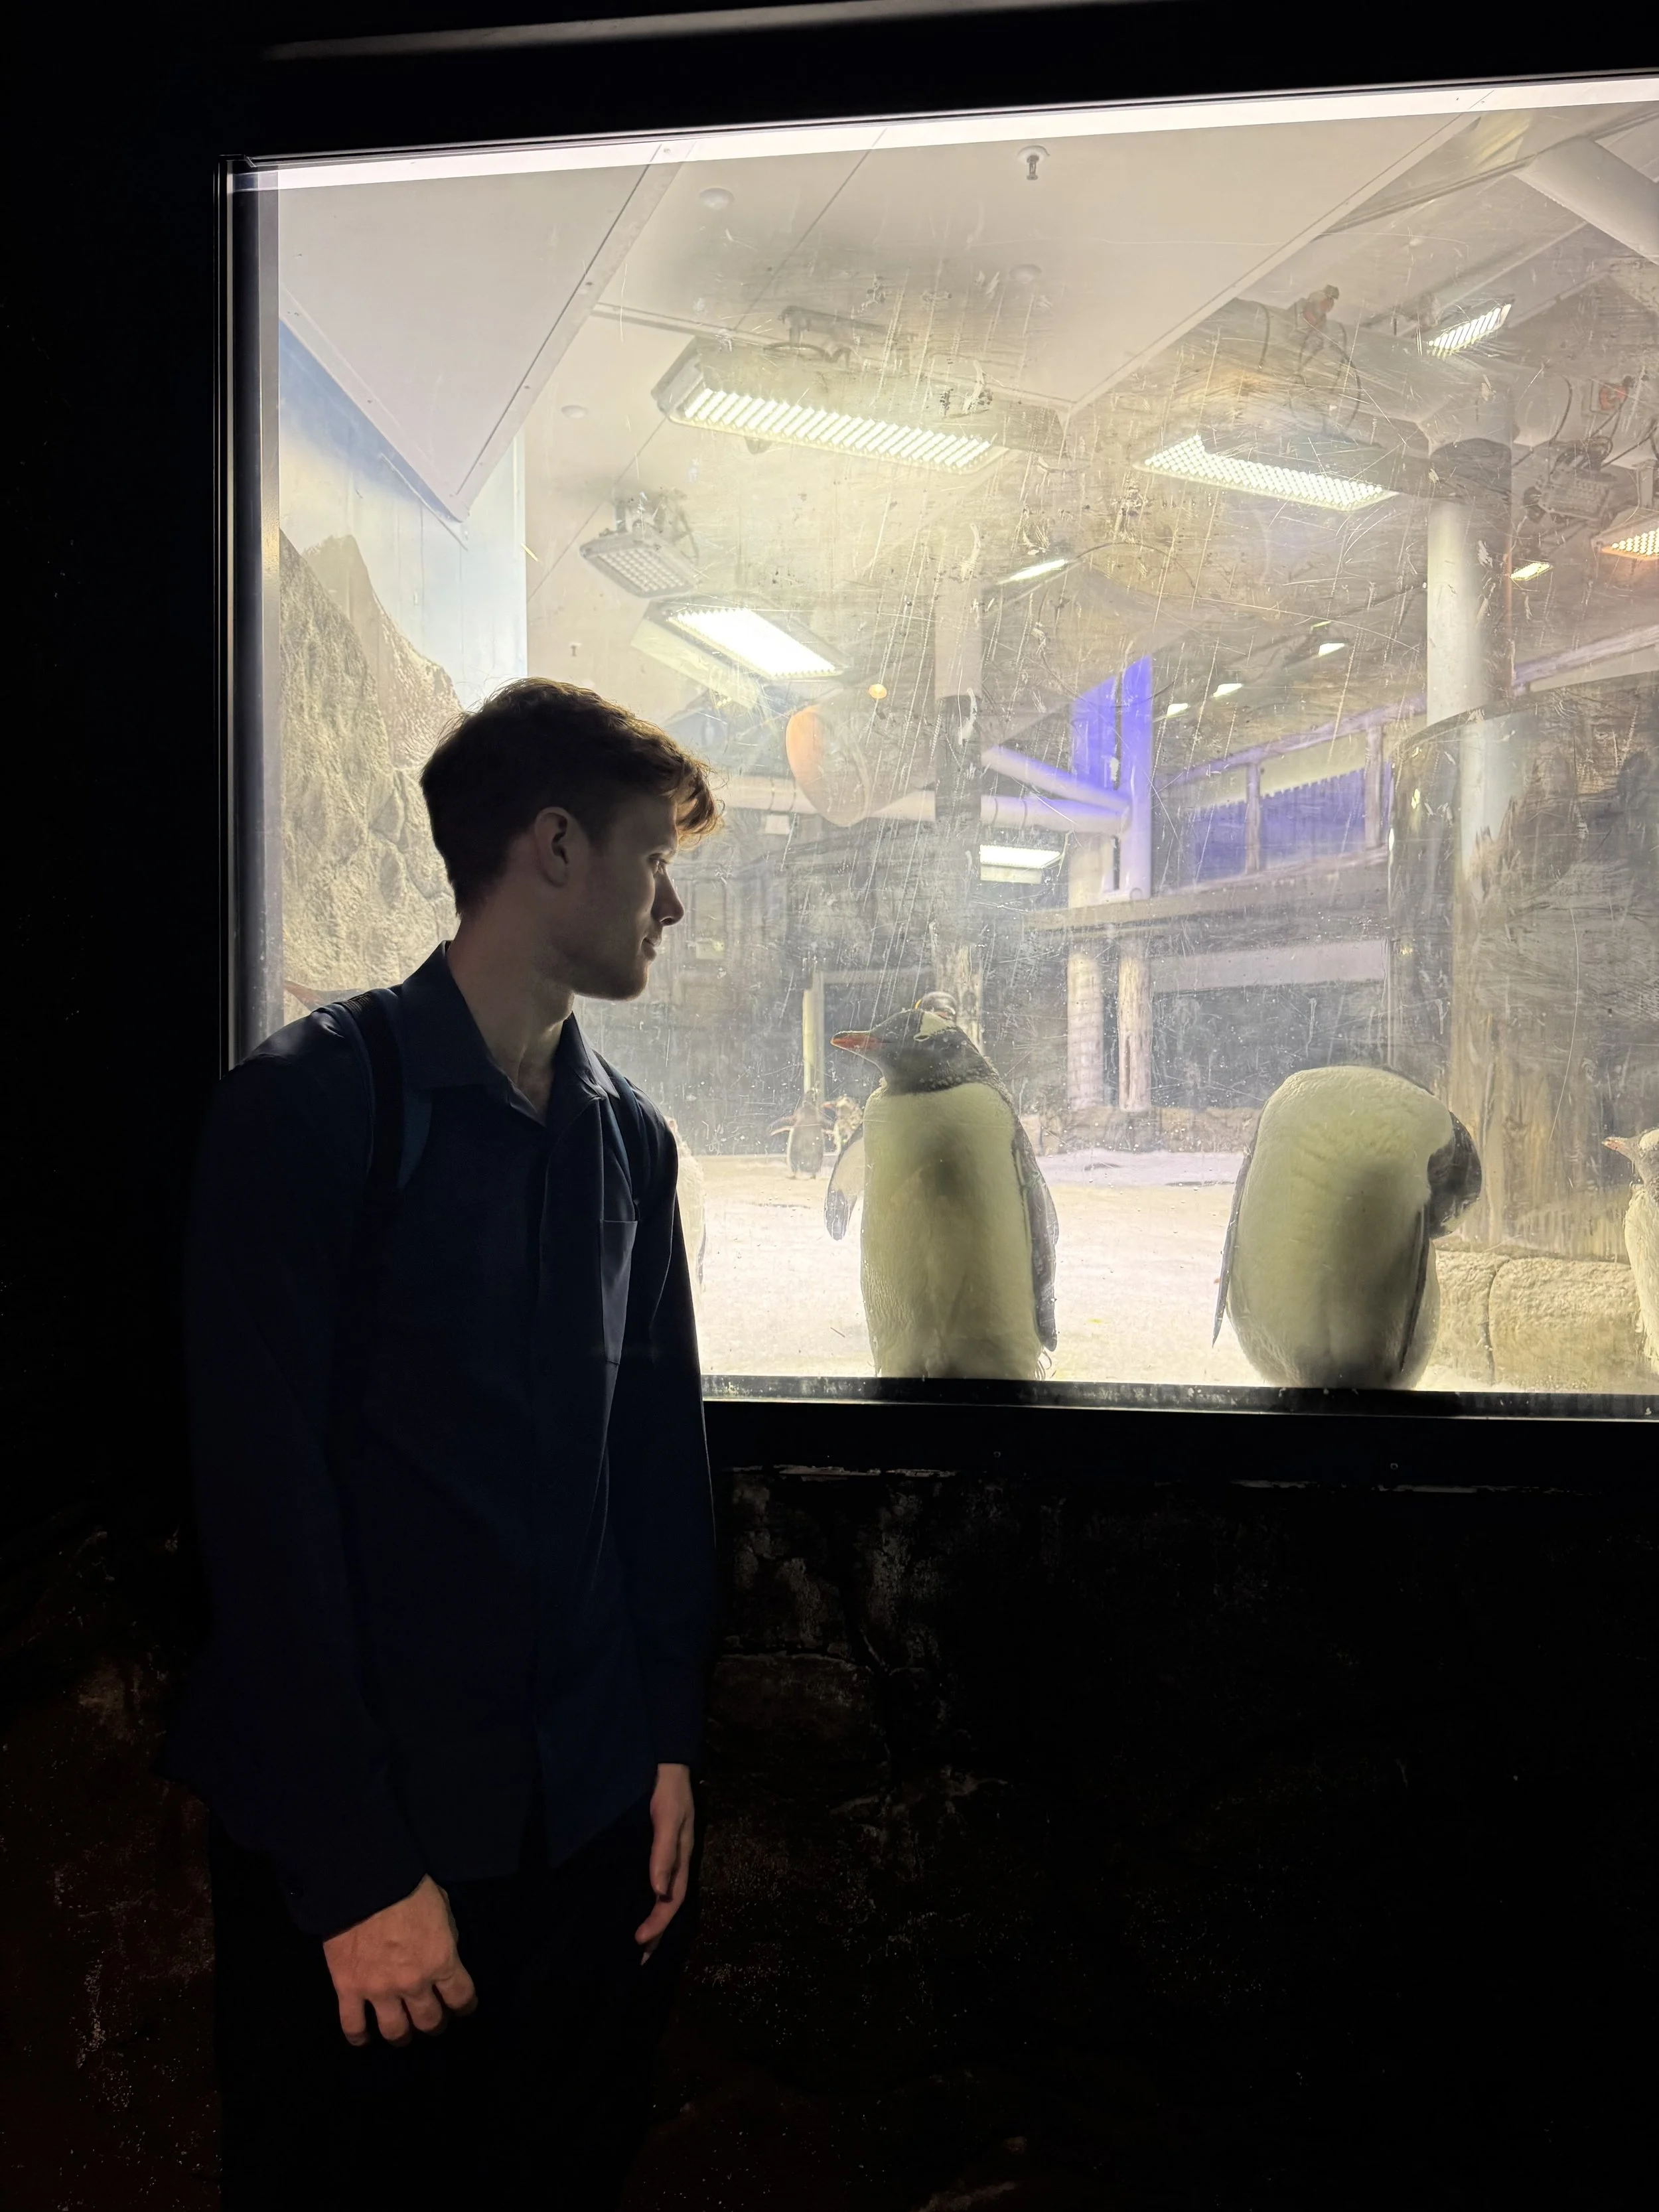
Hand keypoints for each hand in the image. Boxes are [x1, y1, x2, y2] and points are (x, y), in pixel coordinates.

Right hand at [322, 1875, 477, 2045]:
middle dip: (434, 2024)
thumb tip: (444, 1954)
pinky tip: (364, 2038)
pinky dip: (359, 2037)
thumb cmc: (408, 1887)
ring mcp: (379, 1990)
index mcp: (441, 1961)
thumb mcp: (442, 1906)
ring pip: (395, 2031)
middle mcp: (413, 1983)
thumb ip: (447, 1936)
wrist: (364, 1882)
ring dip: (402, 2036)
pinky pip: (353, 2026)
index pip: (461, 1998)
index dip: (465, 2006)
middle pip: (429, 2021)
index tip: (462, 2008)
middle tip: (431, 2021)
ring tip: (402, 2034)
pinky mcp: (349, 1989)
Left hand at [634, 1763, 693, 1963]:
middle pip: (670, 1905)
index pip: (672, 1900)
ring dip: (655, 1922)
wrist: (671, 1769)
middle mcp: (679, 1864)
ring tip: (642, 1946)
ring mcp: (672, 1858)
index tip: (639, 1941)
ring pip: (665, 1898)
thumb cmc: (670, 1794)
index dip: (658, 1923)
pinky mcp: (662, 1851)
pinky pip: (659, 1885)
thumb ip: (663, 1853)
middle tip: (640, 1959)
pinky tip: (641, 1908)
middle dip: (658, 1932)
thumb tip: (658, 1892)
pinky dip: (652, 1904)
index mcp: (683, 1860)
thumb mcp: (668, 1820)